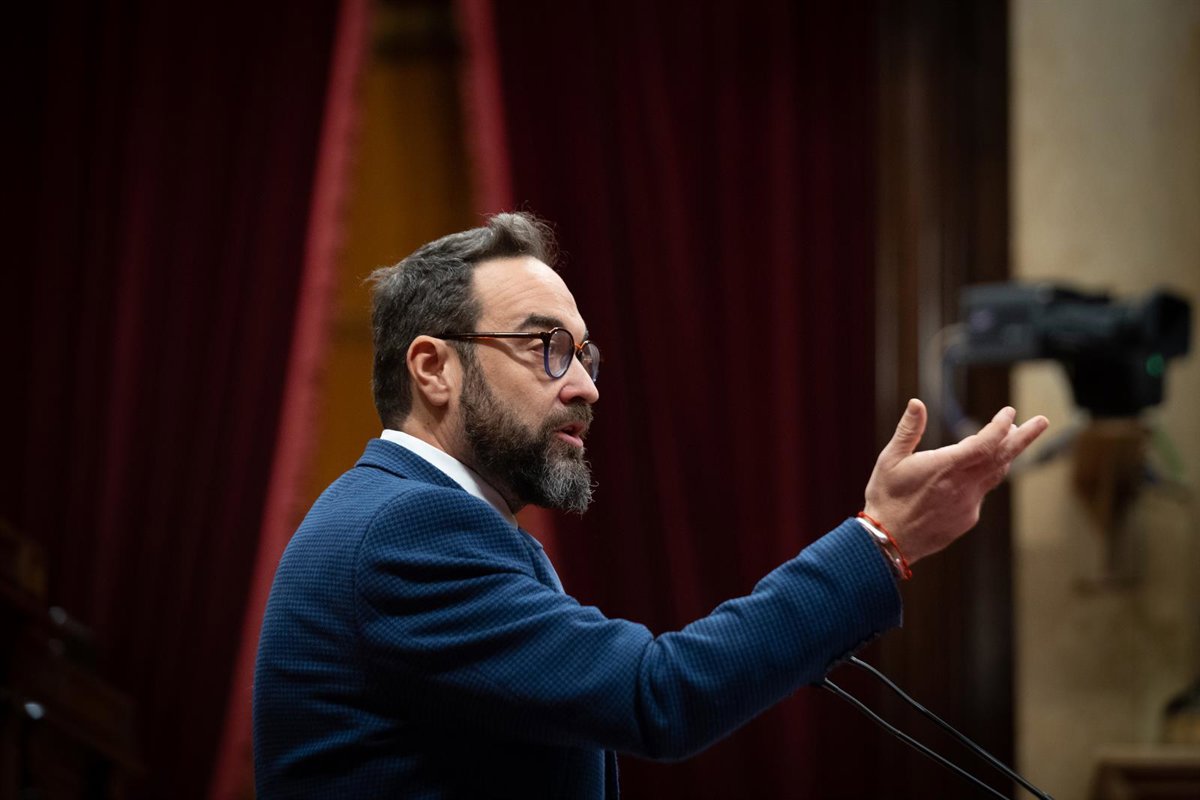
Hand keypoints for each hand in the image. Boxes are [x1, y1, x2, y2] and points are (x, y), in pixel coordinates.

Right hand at [863, 399, 1048, 563]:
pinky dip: (985, 476)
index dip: (1000, 426)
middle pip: (1002, 458)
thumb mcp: (890, 459)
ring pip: (995, 474)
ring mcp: (969, 504)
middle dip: (1024, 438)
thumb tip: (917, 403)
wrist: (889, 540)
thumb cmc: (886, 497)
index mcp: (946, 467)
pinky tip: (976, 473)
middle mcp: (963, 486)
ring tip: (1014, 438)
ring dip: (1007, 455)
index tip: (1009, 412)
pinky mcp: (967, 519)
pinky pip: (982, 492)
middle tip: (1042, 422)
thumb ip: (908, 430)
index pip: (985, 442)